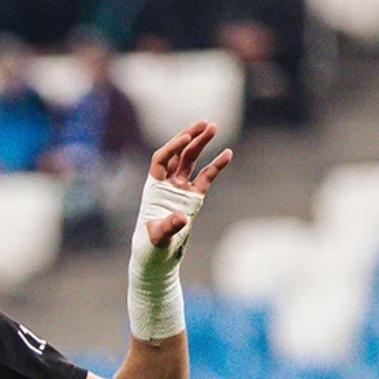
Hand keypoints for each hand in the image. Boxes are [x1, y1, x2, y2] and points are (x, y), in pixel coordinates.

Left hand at [145, 121, 231, 246]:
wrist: (156, 256)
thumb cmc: (151, 245)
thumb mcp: (158, 236)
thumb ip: (169, 225)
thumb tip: (182, 218)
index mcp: (154, 187)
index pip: (161, 159)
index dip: (172, 146)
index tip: (186, 136)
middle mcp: (167, 184)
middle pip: (178, 154)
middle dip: (190, 137)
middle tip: (205, 123)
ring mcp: (180, 188)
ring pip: (191, 160)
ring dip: (201, 143)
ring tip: (213, 127)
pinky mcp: (193, 197)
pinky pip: (206, 177)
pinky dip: (216, 165)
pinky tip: (228, 153)